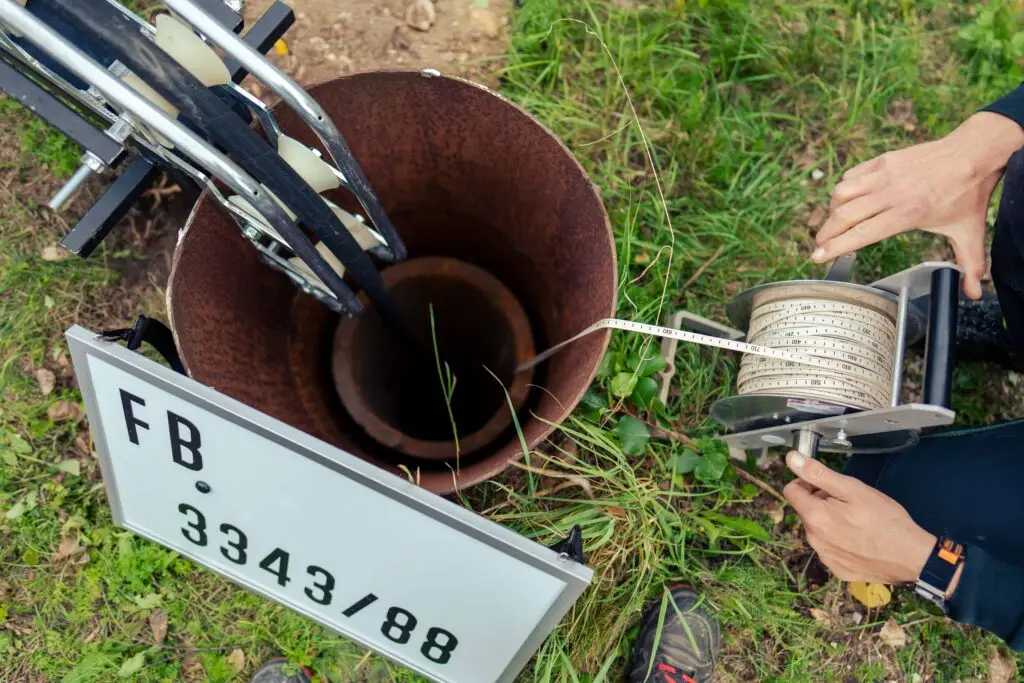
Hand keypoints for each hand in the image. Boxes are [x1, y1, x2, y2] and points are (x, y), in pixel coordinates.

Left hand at [782, 451, 935, 583]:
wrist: (912, 557)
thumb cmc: (885, 520)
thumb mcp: (852, 488)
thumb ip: (818, 473)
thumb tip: (792, 459)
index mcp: (814, 516)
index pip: (791, 491)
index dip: (807, 483)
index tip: (826, 485)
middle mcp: (813, 539)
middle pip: (807, 511)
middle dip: (822, 502)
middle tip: (850, 503)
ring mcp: (825, 556)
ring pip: (818, 530)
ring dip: (830, 521)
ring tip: (858, 521)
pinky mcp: (838, 569)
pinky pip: (830, 549)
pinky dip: (840, 541)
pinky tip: (861, 539)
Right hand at [813, 112, 1023, 299]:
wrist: (973, 152)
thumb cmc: (967, 193)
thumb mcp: (969, 232)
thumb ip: (970, 265)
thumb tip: (974, 294)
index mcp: (908, 213)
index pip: (862, 233)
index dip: (836, 247)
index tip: (818, 256)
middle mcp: (891, 192)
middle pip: (844, 215)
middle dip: (826, 234)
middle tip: (819, 246)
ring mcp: (884, 173)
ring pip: (842, 193)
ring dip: (832, 211)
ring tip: (834, 224)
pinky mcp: (883, 160)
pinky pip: (851, 176)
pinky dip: (843, 190)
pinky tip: (848, 201)